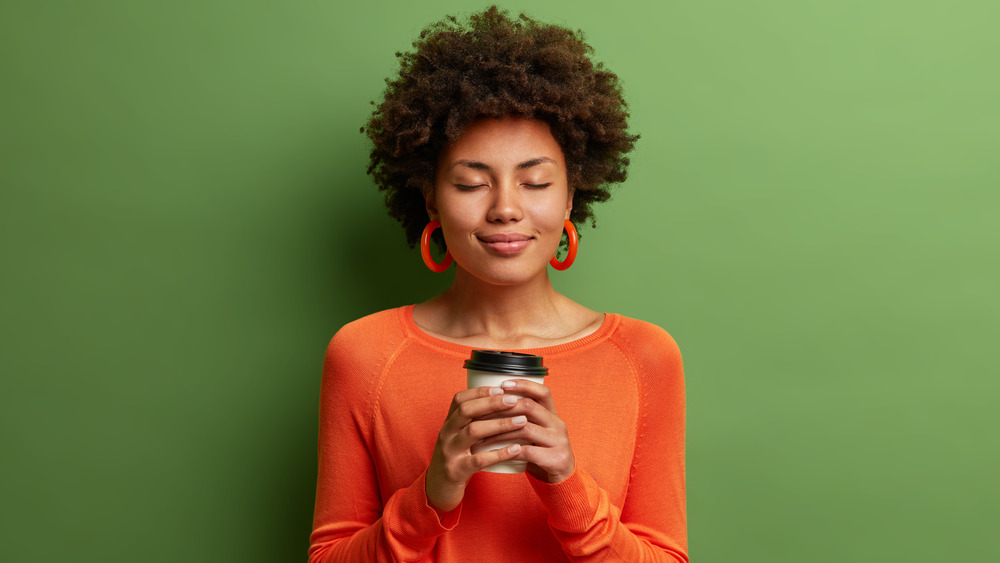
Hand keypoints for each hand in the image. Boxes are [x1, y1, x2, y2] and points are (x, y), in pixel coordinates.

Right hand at [425, 386, 528, 511]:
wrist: (438, 489)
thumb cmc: (456, 458)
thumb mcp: (458, 437)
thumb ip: (473, 421)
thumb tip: (500, 400)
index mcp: (448, 423)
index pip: (460, 399)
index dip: (480, 391)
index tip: (502, 388)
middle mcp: (446, 434)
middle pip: (467, 411)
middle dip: (492, 403)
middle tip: (514, 400)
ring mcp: (449, 452)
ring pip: (473, 432)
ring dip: (500, 424)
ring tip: (522, 421)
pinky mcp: (456, 470)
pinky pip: (479, 460)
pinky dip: (499, 453)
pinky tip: (515, 449)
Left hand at [482, 379, 575, 483]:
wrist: (562, 479)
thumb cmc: (542, 452)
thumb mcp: (538, 431)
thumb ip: (524, 418)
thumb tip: (493, 401)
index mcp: (553, 414)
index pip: (542, 392)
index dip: (523, 385)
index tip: (502, 384)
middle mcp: (558, 425)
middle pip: (529, 407)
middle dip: (502, 408)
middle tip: (480, 413)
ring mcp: (558, 442)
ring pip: (525, 428)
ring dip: (499, 432)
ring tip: (480, 437)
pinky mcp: (555, 459)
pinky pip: (527, 452)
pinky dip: (508, 451)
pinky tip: (494, 453)